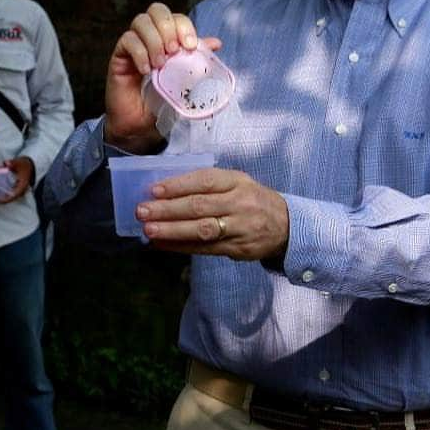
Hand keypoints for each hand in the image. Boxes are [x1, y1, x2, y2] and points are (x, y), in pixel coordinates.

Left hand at [0, 157, 34, 203]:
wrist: (31, 165)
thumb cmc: (25, 165)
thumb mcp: (19, 162)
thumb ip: (12, 163)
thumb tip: (5, 163)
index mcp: (21, 187)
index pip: (10, 198)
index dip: (0, 200)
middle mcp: (19, 191)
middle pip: (6, 199)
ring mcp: (17, 191)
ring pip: (6, 198)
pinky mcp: (14, 189)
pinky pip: (6, 194)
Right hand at [105, 2, 220, 153]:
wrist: (140, 126)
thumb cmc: (163, 101)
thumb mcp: (186, 81)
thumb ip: (197, 60)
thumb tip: (216, 42)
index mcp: (168, 38)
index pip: (175, 17)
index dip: (184, 26)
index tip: (190, 46)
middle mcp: (150, 36)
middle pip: (156, 9)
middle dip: (168, 27)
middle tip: (174, 51)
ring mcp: (133, 44)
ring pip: (141, 22)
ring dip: (154, 40)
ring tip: (161, 63)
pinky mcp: (119, 56)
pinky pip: (127, 41)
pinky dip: (140, 53)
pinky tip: (146, 70)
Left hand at [135, 168, 289, 260]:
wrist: (287, 226)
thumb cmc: (252, 199)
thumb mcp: (238, 182)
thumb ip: (209, 184)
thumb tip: (166, 190)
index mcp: (237, 181)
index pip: (205, 181)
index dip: (178, 185)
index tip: (154, 190)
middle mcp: (239, 203)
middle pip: (200, 206)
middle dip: (168, 209)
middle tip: (143, 211)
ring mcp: (239, 227)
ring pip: (202, 229)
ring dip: (172, 230)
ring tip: (149, 230)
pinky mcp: (237, 249)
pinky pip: (206, 248)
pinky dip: (181, 246)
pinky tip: (162, 244)